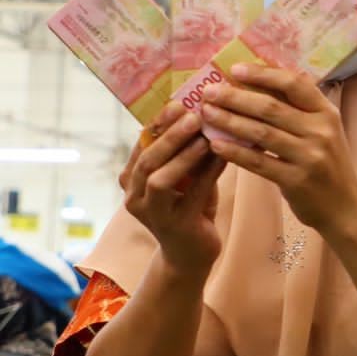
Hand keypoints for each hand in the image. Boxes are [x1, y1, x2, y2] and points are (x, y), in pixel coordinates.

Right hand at [120, 105, 226, 274]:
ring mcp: (152, 213)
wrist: (193, 253)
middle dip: (169, 135)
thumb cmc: (190, 206)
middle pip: (147, 159)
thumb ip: (188, 150)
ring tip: (205, 136)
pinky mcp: (176, 226)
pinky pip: (191, 195)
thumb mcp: (185, 175)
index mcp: (132, 178)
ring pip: (159, 179)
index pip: (141, 143)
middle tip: (192, 115)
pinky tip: (224, 158)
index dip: (159, 122)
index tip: (179, 102)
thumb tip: (206, 110)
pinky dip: (207, 174)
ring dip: (182, 155)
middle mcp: (134, 196)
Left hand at [200, 65, 356, 237]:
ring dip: (229, 121)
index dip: (263, 74)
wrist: (344, 206)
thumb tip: (259, 84)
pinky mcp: (296, 180)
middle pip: (271, 107)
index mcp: (326, 113)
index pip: (294, 84)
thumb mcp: (323, 132)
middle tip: (208, 92)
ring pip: (261, 133)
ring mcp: (309, 156)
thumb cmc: (326, 164)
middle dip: (235, 97)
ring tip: (206, 114)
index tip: (235, 69)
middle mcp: (320, 131)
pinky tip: (215, 144)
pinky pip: (258, 162)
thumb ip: (299, 111)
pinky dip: (234, 152)